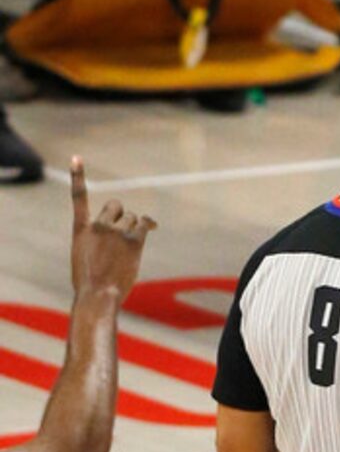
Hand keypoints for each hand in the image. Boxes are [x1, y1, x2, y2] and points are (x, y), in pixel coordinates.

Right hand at [69, 158, 154, 302]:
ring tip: (129, 247)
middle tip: (122, 230)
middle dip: (122, 214)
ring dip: (135, 227)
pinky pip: (145, 225)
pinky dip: (148, 227)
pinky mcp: (134, 240)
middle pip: (116, 205)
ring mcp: (116, 232)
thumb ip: (96, 241)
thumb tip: (116, 242)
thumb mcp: (84, 257)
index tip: (76, 157)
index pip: (78, 197)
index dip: (78, 175)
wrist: (97, 294)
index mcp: (81, 229)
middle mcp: (98, 226)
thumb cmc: (90, 282)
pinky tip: (150, 230)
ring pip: (134, 218)